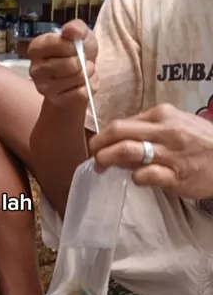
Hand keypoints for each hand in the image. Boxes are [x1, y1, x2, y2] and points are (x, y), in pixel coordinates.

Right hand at [28, 20, 97, 104]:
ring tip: (83, 72)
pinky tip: (81, 85)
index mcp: (36, 48)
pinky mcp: (56, 101)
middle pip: (70, 64)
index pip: (57, 44)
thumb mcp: (81, 35)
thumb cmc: (77, 53)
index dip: (72, 45)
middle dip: (83, 62)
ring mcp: (44, 88)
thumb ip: (76, 27)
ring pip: (77, 78)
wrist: (79, 78)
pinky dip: (88, 88)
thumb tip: (70, 31)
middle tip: (82, 62)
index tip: (75, 47)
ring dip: (87, 74)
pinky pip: (80, 93)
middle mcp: (35, 69)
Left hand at [89, 103, 212, 198]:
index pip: (122, 122)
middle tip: (92, 156)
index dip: (104, 135)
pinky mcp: (175, 176)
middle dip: (98, 145)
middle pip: (118, 132)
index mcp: (162, 114)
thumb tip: (120, 139)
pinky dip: (135, 178)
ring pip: (127, 151)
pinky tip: (135, 179)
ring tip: (101, 167)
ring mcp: (170, 153)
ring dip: (107, 159)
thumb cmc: (203, 143)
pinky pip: (146, 175)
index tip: (98, 145)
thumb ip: (150, 129)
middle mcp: (164, 130)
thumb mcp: (178, 124)